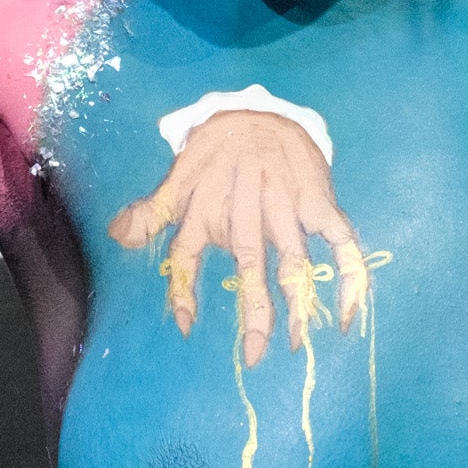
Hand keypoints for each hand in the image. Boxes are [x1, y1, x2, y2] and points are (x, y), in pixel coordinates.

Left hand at [109, 111, 368, 366]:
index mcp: (208, 209)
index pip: (189, 253)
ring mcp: (287, 208)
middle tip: (255, 354)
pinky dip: (350, 276)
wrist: (263, 112)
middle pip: (250, 263)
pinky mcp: (319, 204)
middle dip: (255, 310)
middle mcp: (247, 212)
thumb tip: (117, 236)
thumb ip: (152, 212)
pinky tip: (348, 312)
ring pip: (295, 259)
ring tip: (297, 340)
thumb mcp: (179, 178)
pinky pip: (342, 243)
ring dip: (299, 300)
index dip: (185, 289)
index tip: (185, 325)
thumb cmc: (215, 152)